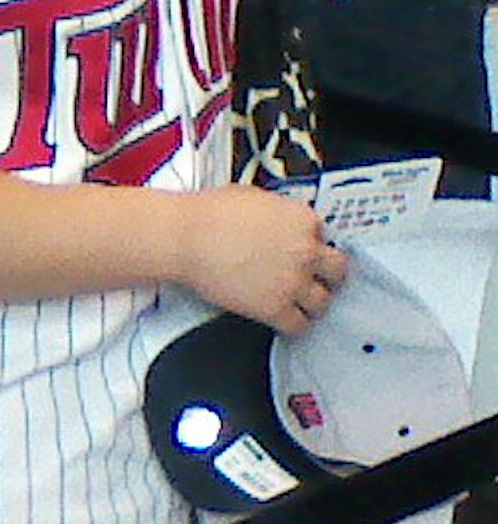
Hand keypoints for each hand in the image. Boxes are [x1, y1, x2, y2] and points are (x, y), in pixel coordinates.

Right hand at [172, 185, 347, 333]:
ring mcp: (292, 282)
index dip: (311, 243)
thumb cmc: (208, 214)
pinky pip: (300, 325)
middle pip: (338, 271)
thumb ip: (279, 213)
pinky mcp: (274, 307)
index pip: (326, 236)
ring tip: (300, 302)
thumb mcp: (254, 197)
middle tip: (317, 278)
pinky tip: (284, 319)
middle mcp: (305, 251)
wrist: (184, 238)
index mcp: (303, 219)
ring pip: (324, 302)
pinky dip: (294, 325)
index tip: (302, 251)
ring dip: (313, 302)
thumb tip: (280, 223)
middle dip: (328, 275)